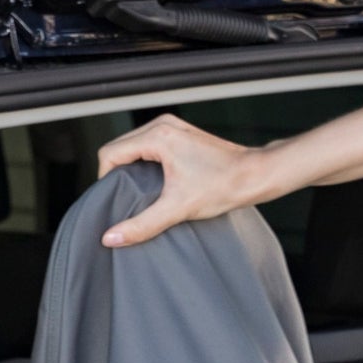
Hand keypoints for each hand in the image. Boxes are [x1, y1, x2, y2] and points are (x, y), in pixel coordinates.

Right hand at [95, 114, 264, 247]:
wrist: (256, 175)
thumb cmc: (225, 186)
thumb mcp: (178, 209)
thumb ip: (142, 224)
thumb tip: (111, 238)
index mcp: (158, 136)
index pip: (110, 153)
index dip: (106, 179)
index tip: (115, 200)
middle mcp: (163, 125)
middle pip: (119, 147)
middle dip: (117, 173)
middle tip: (124, 199)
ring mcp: (173, 127)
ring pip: (133, 146)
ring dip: (130, 167)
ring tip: (138, 192)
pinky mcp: (181, 134)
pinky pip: (148, 145)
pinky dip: (144, 162)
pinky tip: (153, 183)